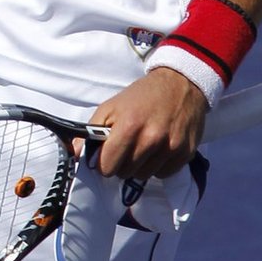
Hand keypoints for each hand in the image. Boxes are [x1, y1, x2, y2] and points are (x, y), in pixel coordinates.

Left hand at [87, 68, 208, 181]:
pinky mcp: (186, 154)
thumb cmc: (141, 96)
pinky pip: (163, 174)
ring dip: (140, 165)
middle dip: (122, 163)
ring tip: (144, 145)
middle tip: (127, 146)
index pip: (107, 166)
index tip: (108, 153)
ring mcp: (171, 148)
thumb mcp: (112, 106)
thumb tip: (75, 153)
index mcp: (129, 126)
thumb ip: (92, 130)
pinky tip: (159, 148)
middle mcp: (151, 139)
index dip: (104, 161)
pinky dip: (158, 165)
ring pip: (144, 176)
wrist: (180, 83)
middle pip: (125, 174)